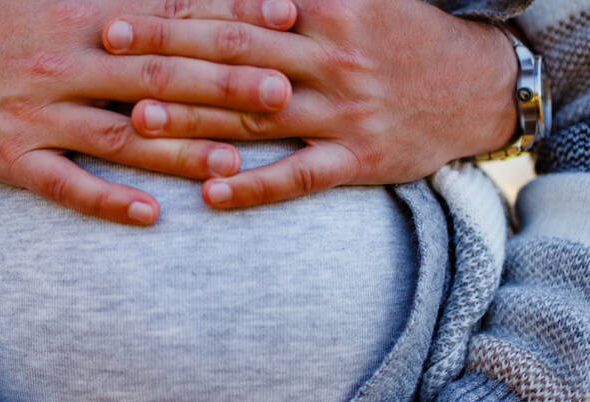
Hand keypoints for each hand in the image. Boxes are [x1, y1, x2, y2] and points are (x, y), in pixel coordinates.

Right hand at [0, 0, 299, 223]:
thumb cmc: (0, 20)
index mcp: (84, 15)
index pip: (171, 17)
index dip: (230, 20)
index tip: (287, 22)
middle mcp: (65, 61)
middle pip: (157, 77)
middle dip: (223, 87)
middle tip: (282, 96)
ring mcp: (37, 112)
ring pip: (119, 135)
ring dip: (178, 151)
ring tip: (234, 164)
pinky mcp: (11, 156)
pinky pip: (64, 183)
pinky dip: (106, 199)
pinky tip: (149, 215)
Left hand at [100, 0, 517, 207]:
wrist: (480, 86)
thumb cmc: (403, 35)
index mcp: (327, 8)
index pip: (238, 7)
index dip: (177, 10)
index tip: (122, 14)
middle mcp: (330, 57)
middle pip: (233, 53)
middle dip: (166, 51)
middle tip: (110, 52)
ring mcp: (343, 111)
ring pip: (256, 116)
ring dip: (195, 118)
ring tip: (140, 119)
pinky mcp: (358, 160)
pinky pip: (299, 176)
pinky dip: (255, 187)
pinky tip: (210, 196)